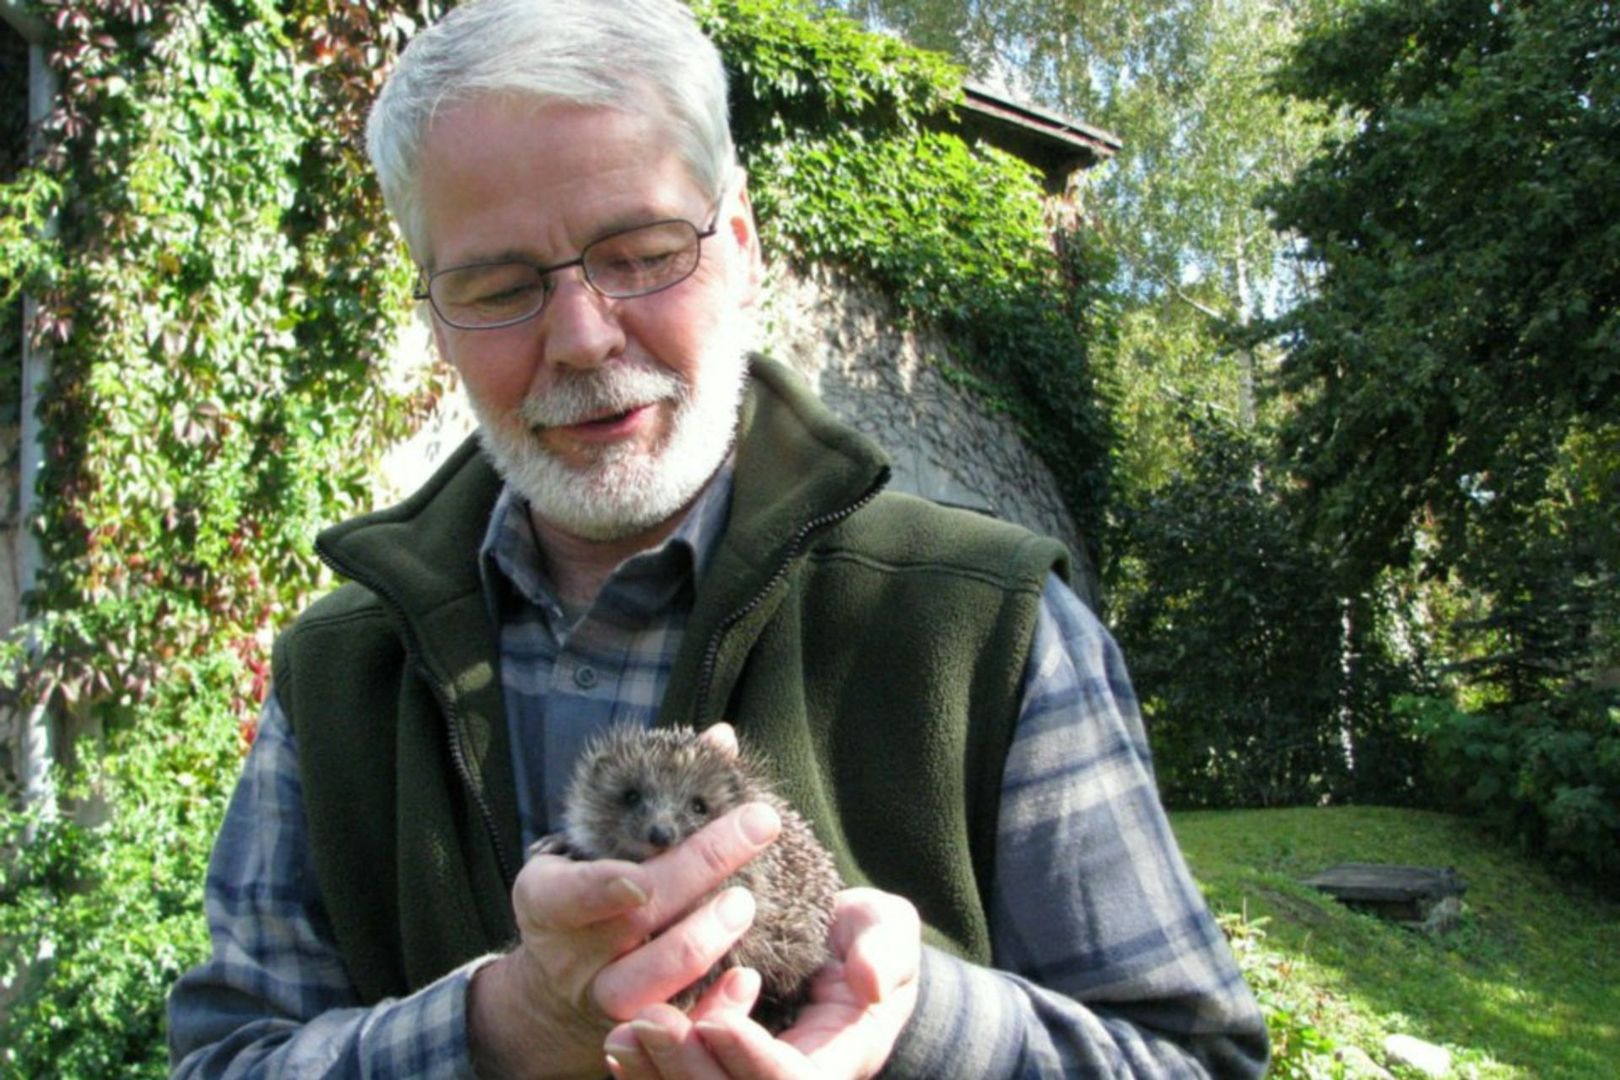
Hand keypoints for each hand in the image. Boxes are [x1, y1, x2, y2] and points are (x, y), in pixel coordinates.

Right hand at [467, 790, 782, 1079]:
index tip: (641, 878)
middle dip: (700, 867)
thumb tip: (721, 738)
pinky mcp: (640, 1027)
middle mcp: (572, 952)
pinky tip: (750, 974)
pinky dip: (715, 1002)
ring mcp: (604, 997)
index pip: (566, 893)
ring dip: (704, 938)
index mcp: (547, 898)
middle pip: (635, 917)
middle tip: (757, 827)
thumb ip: (657, 789)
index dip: (602, 889)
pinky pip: (679, 1023)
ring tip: (747, 901)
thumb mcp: (599, 835)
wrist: (560, 980)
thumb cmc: (591, 884)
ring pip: (650, 984)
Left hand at [601, 886, 921, 1079]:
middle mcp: (792, 1079)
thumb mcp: (889, 933)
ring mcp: (752, 1078)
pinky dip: (647, 1076)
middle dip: (690, 1067)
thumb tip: (872, 982)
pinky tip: (618, 1047)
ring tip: (623, 1033)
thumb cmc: (868, 939)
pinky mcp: (723, 1069)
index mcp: (836, 1058)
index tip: (713, 1019)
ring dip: (659, 1075)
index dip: (749, 1058)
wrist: (846, 952)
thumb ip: (885, 951)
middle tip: (649, 1022)